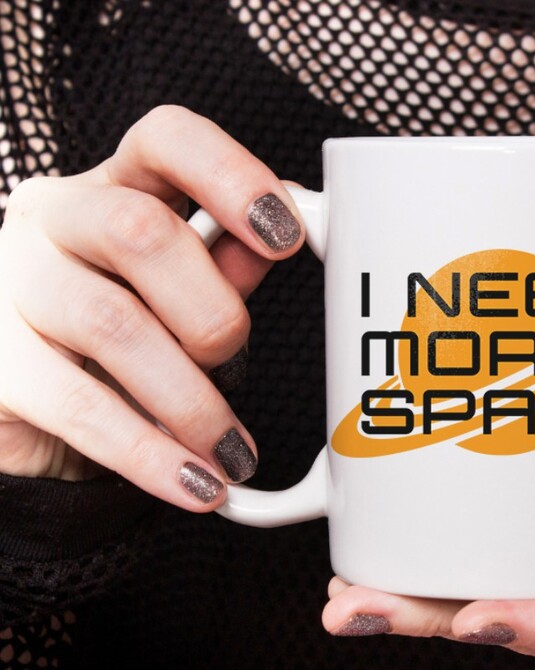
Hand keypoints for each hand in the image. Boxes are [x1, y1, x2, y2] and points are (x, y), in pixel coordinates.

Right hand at [0, 105, 303, 509]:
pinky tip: (196, 484)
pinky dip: (149, 454)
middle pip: (139, 231)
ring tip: (231, 451)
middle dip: (212, 308)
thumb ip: (228, 263)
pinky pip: (77, 405)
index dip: (230, 175)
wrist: (31, 409)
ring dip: (192, 399)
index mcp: (114, 186)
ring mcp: (7, 285)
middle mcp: (51, 220)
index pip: (165, 140)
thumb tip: (287, 237)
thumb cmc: (125, 331)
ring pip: (112, 323)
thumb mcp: (182, 290)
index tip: (287, 235)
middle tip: (233, 358)